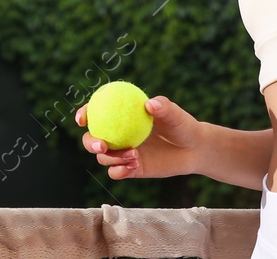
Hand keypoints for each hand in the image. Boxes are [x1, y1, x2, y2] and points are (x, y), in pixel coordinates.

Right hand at [75, 94, 205, 179]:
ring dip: (111, 158)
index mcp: (123, 116)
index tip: (83, 119)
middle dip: (90, 142)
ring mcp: (123, 152)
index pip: (97, 113)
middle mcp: (119, 134)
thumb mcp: (175, 114)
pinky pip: (117, 172)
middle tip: (102, 145)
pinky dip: (119, 171)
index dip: (85, 114)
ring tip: (133, 155)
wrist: (194, 149)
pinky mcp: (131, 169)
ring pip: (103, 158)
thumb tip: (150, 104)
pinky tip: (131, 167)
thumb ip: (164, 107)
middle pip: (92, 139)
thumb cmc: (182, 125)